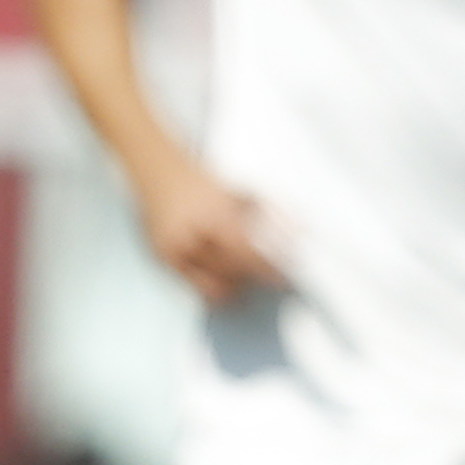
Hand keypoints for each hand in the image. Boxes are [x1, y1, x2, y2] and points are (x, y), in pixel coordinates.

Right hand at [131, 152, 285, 303]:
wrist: (161, 174)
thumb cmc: (206, 186)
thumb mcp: (244, 193)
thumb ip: (275, 213)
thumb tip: (303, 232)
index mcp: (216, 217)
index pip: (247, 255)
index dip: (268, 271)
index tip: (285, 281)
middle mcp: (194, 234)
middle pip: (233, 273)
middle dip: (253, 278)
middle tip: (267, 278)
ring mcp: (177, 248)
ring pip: (216, 284)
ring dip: (236, 285)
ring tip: (245, 276)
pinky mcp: (165, 258)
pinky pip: (196, 287)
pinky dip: (216, 290)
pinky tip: (229, 285)